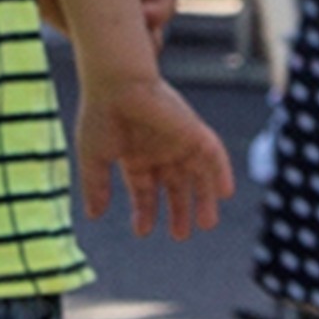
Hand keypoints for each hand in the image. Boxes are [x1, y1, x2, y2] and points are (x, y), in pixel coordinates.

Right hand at [80, 74, 237, 238]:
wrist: (115, 83)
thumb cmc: (100, 115)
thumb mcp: (93, 158)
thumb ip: (95, 186)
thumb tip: (93, 216)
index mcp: (136, 156)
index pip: (145, 190)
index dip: (145, 210)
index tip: (143, 231)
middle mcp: (159, 150)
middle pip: (175, 186)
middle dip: (178, 210)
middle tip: (180, 235)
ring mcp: (178, 141)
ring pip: (197, 175)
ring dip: (204, 198)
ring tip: (206, 224)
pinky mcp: (192, 131)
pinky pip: (213, 154)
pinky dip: (220, 172)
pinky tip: (225, 193)